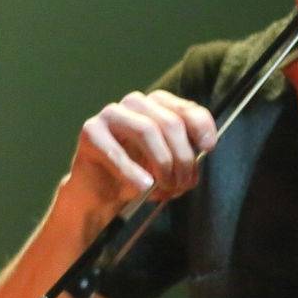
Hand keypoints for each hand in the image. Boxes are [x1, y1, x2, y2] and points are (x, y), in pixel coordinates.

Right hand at [69, 89, 215, 206]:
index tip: (207, 148)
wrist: (101, 193)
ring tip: (164, 186)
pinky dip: (133, 172)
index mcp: (157, 105)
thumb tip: (198, 153)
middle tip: (183, 183)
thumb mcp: (170, 165)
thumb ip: (185, 155)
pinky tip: (143, 186)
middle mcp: (135, 103)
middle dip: (181, 157)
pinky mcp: (90, 132)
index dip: (201, 126)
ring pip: (146, 130)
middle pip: (169, 122)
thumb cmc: (138, 176)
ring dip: (162, 163)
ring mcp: (111, 115)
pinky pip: (117, 152)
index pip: (186, 109)